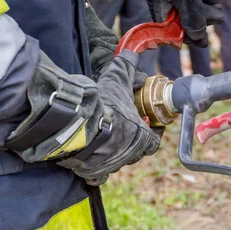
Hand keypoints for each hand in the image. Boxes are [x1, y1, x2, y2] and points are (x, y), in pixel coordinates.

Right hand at [57, 56, 160, 184]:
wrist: (76, 124)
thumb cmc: (103, 104)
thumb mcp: (117, 80)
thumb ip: (126, 68)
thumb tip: (131, 54)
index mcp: (141, 137)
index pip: (154, 141)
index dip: (152, 132)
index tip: (146, 124)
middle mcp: (129, 155)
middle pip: (136, 152)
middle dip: (132, 141)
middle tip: (124, 129)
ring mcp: (112, 166)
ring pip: (117, 162)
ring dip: (114, 153)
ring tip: (105, 140)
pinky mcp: (93, 172)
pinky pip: (97, 175)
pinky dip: (95, 169)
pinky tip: (90, 158)